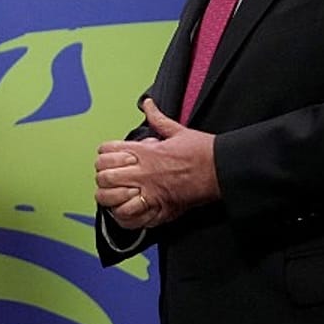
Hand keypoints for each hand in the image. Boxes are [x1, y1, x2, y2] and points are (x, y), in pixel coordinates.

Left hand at [94, 99, 218, 228]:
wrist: (220, 170)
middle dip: (103, 179)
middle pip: (103, 175)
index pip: (105, 151)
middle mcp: (142, 171)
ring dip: (109, 199)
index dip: (104, 156)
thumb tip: (148, 104)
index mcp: (143, 151)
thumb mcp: (177, 130)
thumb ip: (158, 119)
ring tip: (115, 197)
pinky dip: (122, 218)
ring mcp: (148, 191)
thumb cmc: (201, 152)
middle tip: (111, 181)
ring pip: (109, 198)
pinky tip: (125, 213)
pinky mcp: (158, 209)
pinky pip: (128, 218)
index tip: (110, 160)